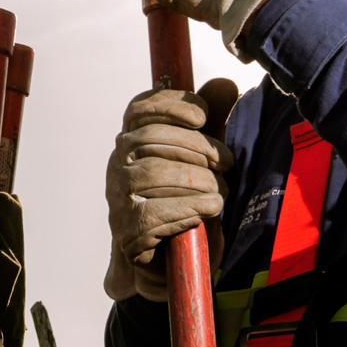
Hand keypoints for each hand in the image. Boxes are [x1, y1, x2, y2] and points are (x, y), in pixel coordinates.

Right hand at [103, 89, 230, 301]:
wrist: (169, 262)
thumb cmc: (184, 202)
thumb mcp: (202, 159)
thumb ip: (211, 124)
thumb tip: (226, 83)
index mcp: (133, 141)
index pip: (139, 109)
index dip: (170, 105)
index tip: (203, 115)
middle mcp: (118, 164)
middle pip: (150, 138)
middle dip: (198, 147)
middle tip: (228, 162)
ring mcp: (118, 197)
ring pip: (152, 173)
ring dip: (197, 181)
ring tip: (221, 192)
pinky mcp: (126, 230)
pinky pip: (154, 212)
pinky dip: (188, 209)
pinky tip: (209, 210)